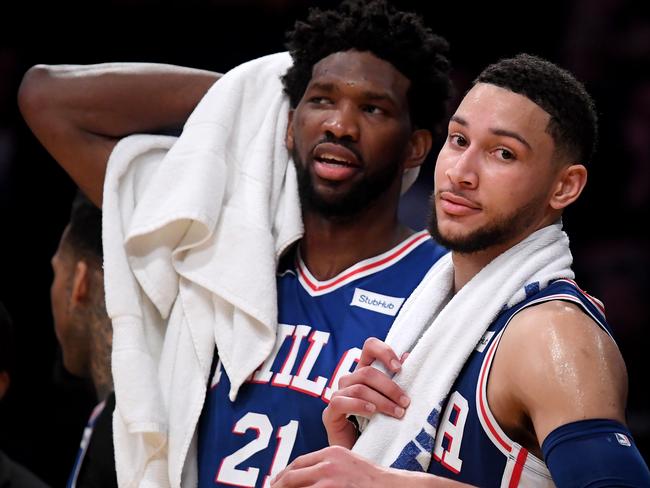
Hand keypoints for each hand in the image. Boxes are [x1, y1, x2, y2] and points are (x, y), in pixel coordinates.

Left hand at [270, 445, 393, 487]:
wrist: (392, 486)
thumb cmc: (371, 480)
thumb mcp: (348, 463)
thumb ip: (328, 466)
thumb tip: (306, 477)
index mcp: (331, 452)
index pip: (298, 463)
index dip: (284, 474)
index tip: (276, 482)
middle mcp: (328, 463)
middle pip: (292, 475)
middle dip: (278, 486)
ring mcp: (330, 479)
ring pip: (295, 487)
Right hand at [322, 338, 409, 447]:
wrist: (362, 454)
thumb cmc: (379, 426)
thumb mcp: (391, 401)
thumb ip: (397, 380)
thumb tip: (408, 356)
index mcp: (364, 373)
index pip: (369, 347)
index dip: (384, 351)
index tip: (399, 368)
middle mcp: (349, 381)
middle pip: (367, 372)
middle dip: (390, 387)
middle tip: (405, 402)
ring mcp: (338, 396)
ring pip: (358, 388)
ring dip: (381, 400)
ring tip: (397, 413)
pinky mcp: (330, 413)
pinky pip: (341, 402)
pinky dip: (359, 405)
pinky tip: (372, 413)